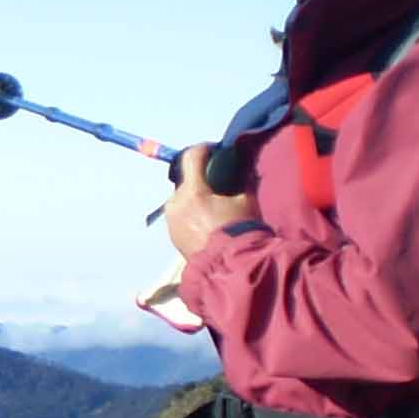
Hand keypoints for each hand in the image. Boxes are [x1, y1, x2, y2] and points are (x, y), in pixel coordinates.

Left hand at [161, 143, 258, 261]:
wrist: (229, 268)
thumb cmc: (239, 231)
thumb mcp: (247, 201)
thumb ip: (243, 180)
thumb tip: (243, 168)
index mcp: (193, 192)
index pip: (192, 157)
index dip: (204, 149)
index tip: (213, 149)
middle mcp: (176, 203)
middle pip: (186, 180)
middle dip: (201, 178)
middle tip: (218, 182)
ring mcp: (171, 220)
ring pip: (181, 198)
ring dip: (194, 196)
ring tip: (211, 204)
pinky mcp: (171, 234)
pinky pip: (180, 214)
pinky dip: (190, 211)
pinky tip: (205, 220)